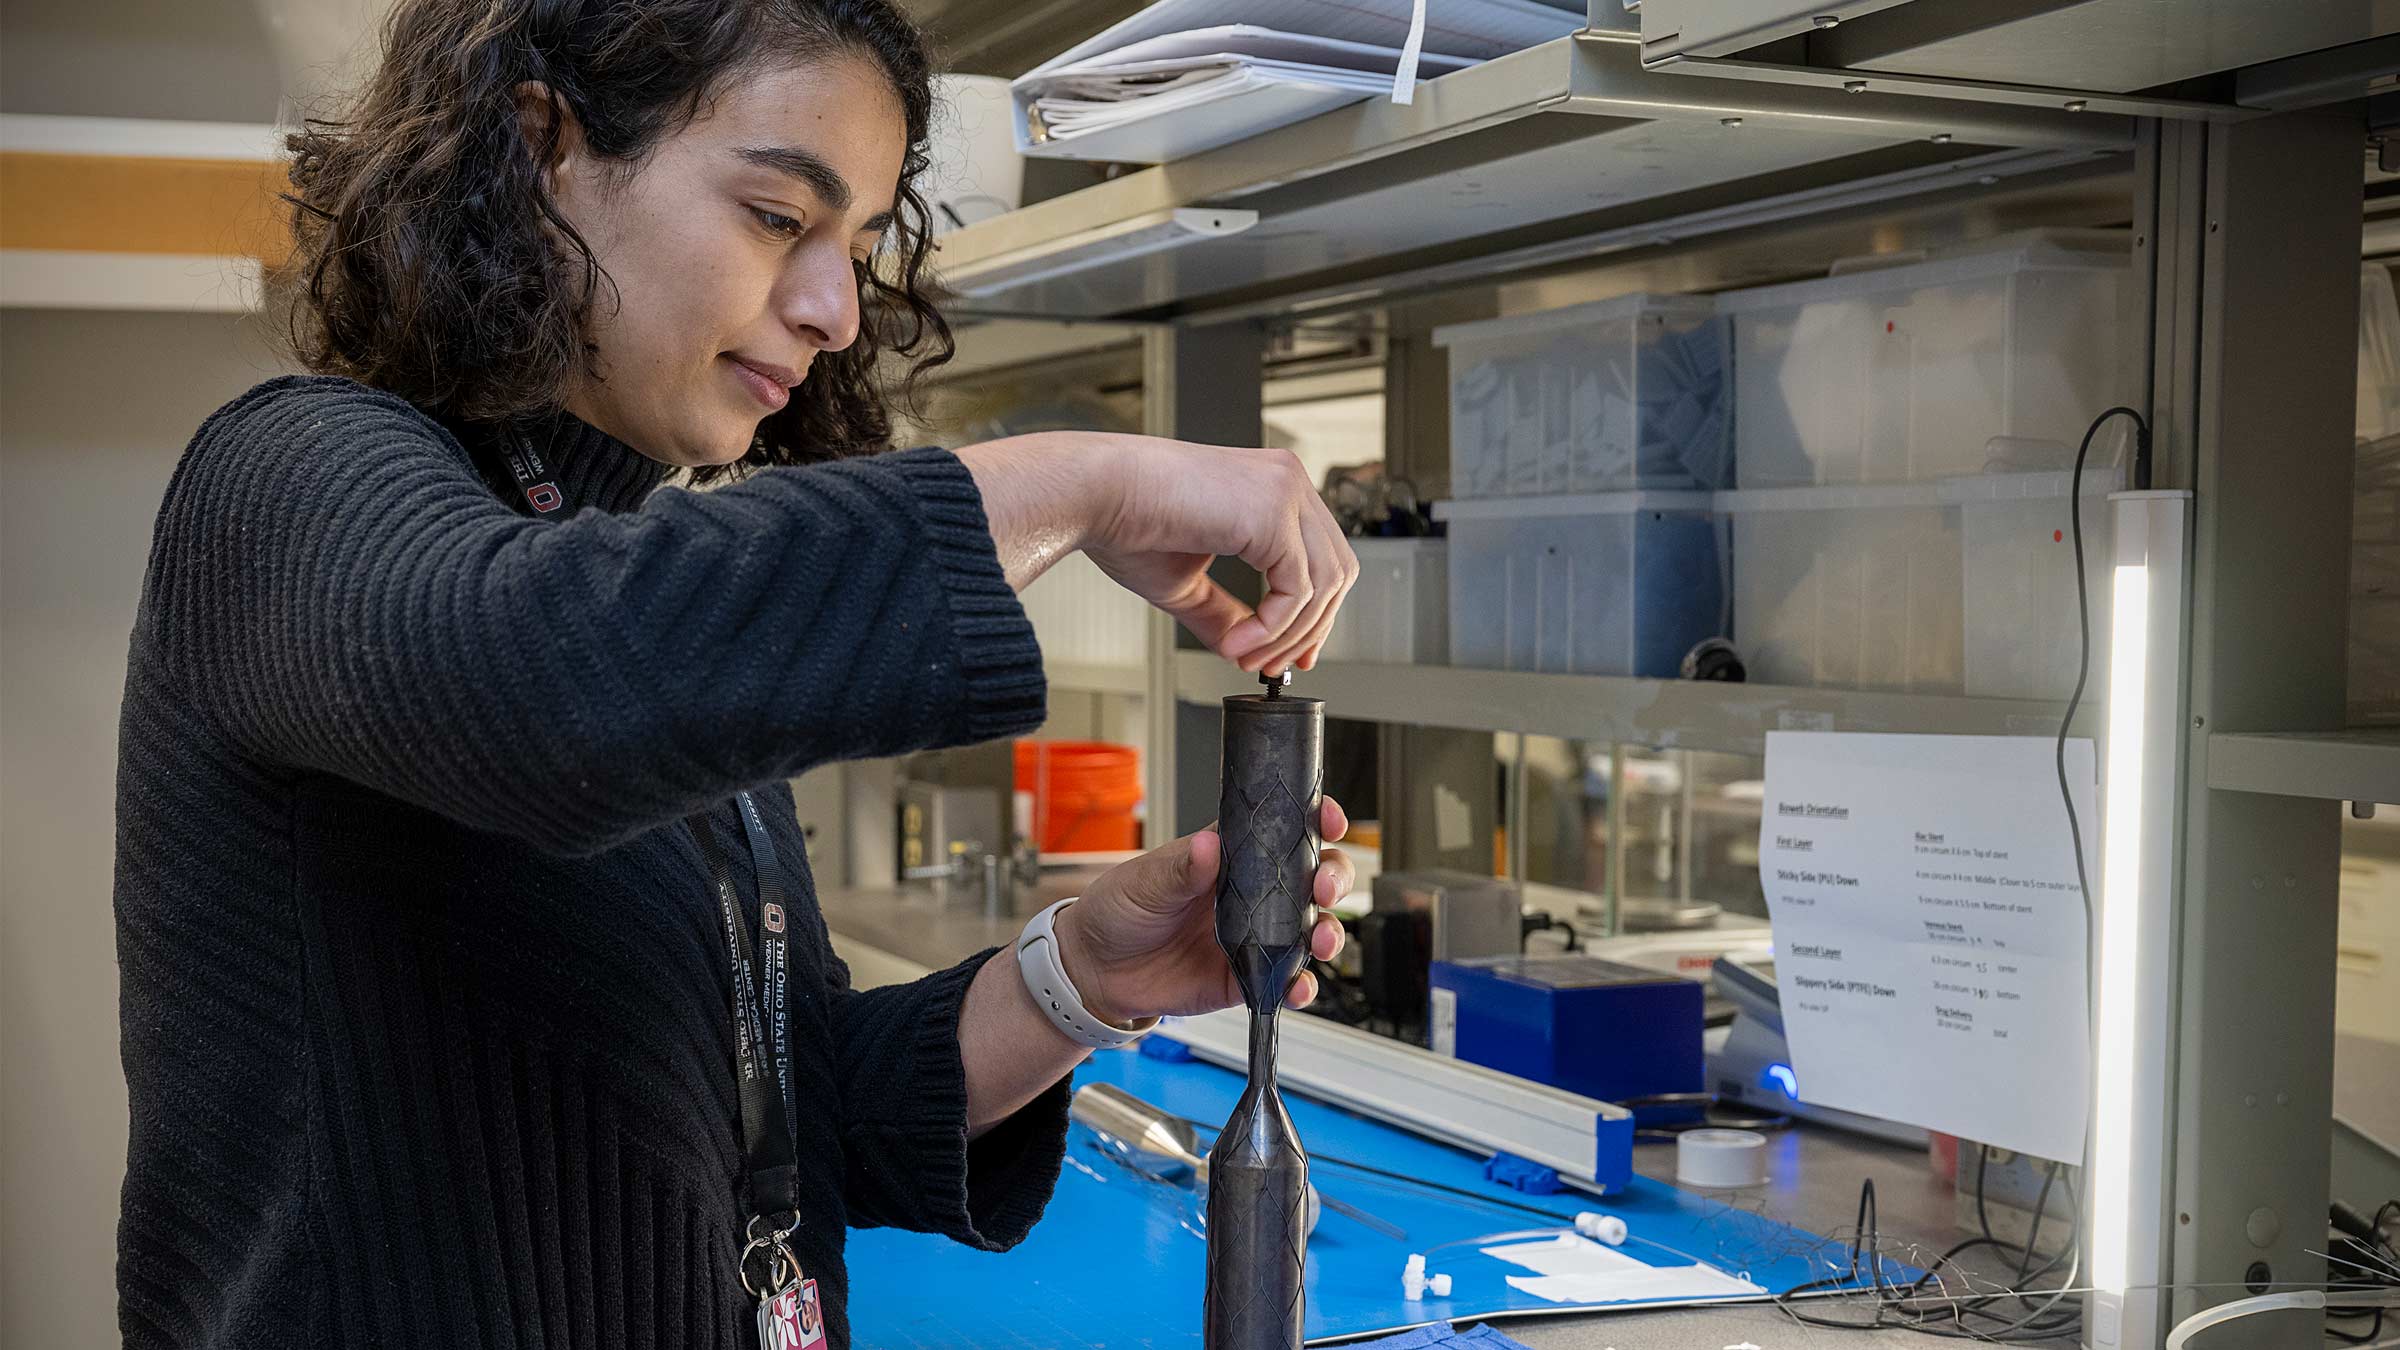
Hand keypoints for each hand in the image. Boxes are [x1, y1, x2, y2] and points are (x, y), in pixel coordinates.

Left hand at [1053, 797, 1353, 1025]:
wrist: (1093, 971)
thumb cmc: (1117, 911)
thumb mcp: (1144, 880)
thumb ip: (1182, 867)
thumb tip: (1210, 846)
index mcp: (1228, 856)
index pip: (1282, 830)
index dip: (1314, 822)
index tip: (1329, 822)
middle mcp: (1249, 894)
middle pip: (1311, 878)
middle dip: (1332, 878)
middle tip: (1325, 886)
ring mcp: (1252, 936)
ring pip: (1310, 929)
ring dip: (1328, 932)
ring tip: (1322, 940)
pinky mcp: (1245, 977)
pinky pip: (1285, 980)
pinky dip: (1300, 985)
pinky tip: (1298, 985)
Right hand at [1085, 440, 1358, 676]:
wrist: (1094, 495)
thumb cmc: (1125, 521)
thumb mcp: (1187, 580)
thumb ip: (1225, 611)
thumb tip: (1245, 648)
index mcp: (1271, 487)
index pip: (1323, 556)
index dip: (1316, 613)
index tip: (1294, 653)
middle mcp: (1285, 480)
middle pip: (1338, 571)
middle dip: (1309, 629)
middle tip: (1271, 665)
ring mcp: (1284, 491)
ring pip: (1325, 583)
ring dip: (1287, 635)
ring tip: (1246, 656)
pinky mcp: (1272, 511)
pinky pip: (1298, 587)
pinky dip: (1274, 626)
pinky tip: (1239, 640)